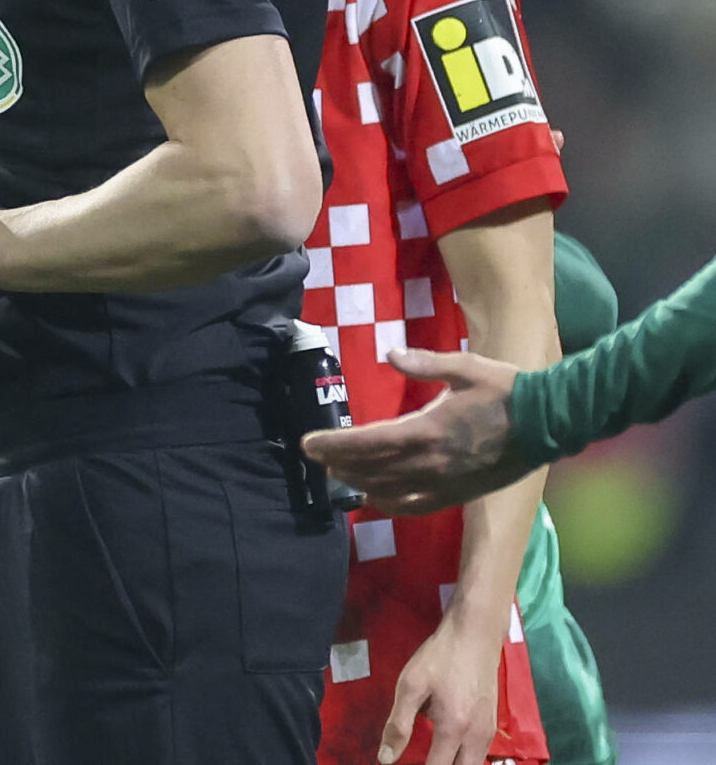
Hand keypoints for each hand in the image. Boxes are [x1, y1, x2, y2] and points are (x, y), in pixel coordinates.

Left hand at [301, 347, 528, 513]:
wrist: (550, 423)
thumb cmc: (506, 390)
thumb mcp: (465, 366)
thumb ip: (424, 363)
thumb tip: (389, 354)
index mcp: (428, 430)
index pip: (367, 443)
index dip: (334, 445)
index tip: (309, 444)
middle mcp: (432, 463)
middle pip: (371, 469)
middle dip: (338, 464)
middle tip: (315, 457)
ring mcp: (446, 483)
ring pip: (389, 490)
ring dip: (358, 483)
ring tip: (336, 474)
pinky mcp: (459, 495)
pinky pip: (416, 507)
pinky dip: (390, 505)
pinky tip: (373, 500)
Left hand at [379, 607, 501, 764]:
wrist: (475, 635)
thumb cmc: (439, 658)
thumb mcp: (410, 686)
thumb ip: (398, 725)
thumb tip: (386, 759)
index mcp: (454, 729)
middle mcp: (477, 737)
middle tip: (422, 759)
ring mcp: (489, 731)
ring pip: (473, 764)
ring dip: (453, 763)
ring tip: (432, 753)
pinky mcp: (492, 724)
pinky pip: (479, 753)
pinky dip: (463, 756)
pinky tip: (446, 745)